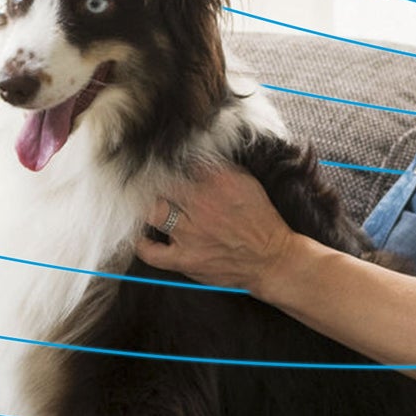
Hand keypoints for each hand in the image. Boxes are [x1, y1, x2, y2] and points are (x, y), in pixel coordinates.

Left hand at [136, 162, 310, 291]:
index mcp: (217, 181)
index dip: (168, 160)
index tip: (164, 162)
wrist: (272, 259)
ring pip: (153, 212)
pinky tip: (143, 236)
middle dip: (153, 180)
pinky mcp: (185, 258)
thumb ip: (220, 167)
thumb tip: (196, 156)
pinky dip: (142, 244)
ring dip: (148, 207)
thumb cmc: (261, 221)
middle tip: (149, 183)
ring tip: (148, 205)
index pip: (180, 161)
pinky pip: (151, 252)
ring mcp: (190, 233)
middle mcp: (200, 204)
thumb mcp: (247, 182)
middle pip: (161, 183)